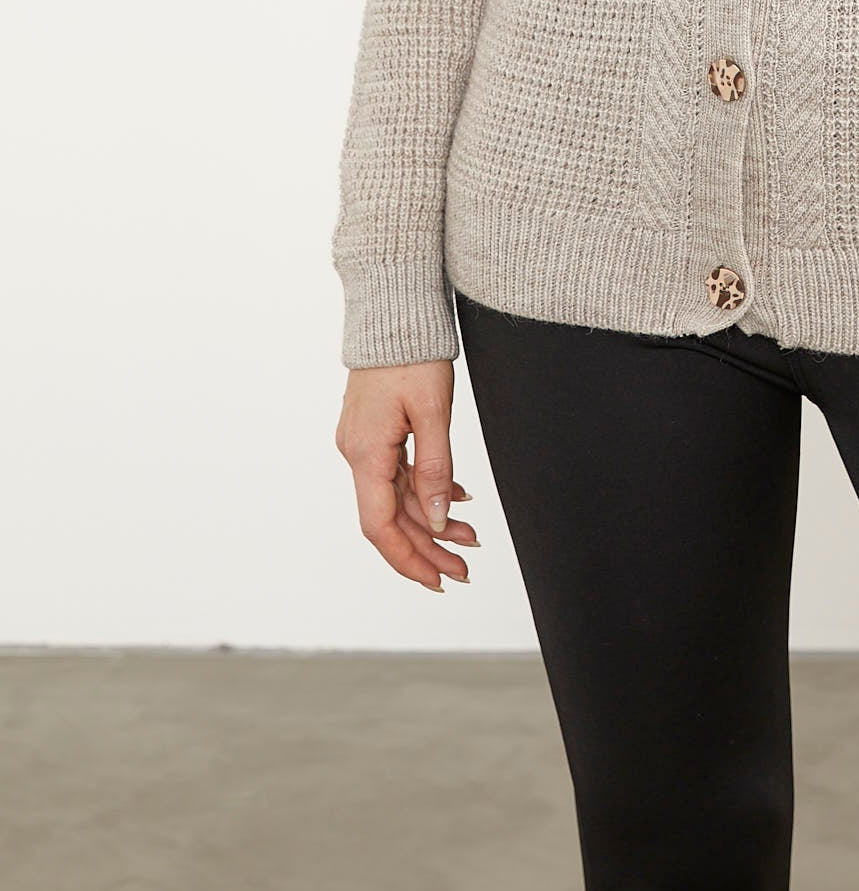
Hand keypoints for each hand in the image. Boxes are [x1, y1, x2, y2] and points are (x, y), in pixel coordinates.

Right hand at [334, 360, 478, 591]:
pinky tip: (456, 499)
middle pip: (390, 518)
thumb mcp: (432, 411)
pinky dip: (426, 490)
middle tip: (466, 568)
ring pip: (397, 498)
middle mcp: (357, 453)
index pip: (381, 527)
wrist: (394, 309)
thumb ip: (435, 469)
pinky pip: (399, 474)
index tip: (439, 581)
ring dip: (431, 520)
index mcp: (366, 453)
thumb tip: (436, 519)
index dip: (409, 559)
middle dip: (428, 547)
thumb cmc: (413, 353)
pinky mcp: (374, 432)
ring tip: (470, 538)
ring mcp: (363, 443)